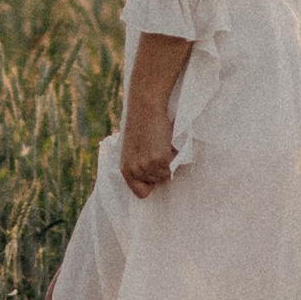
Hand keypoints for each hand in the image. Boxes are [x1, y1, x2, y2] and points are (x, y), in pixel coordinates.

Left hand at [120, 28, 190, 195]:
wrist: (144, 106)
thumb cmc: (140, 125)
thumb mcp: (133, 150)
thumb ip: (138, 165)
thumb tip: (152, 180)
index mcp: (125, 169)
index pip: (140, 193)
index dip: (150, 184)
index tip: (153, 171)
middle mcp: (135, 170)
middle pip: (157, 182)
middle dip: (160, 168)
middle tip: (156, 148)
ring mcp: (148, 166)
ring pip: (167, 174)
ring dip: (168, 161)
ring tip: (160, 143)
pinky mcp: (160, 159)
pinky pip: (174, 165)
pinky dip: (174, 155)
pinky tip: (165, 141)